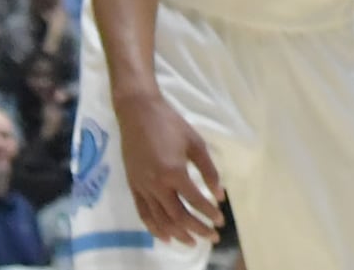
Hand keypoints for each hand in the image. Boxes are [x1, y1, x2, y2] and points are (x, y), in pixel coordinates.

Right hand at [118, 86, 224, 247]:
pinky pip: (143, 213)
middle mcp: (157, 185)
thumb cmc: (170, 123)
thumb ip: (208, 170)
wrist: (138, 112)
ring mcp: (143, 187)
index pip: (195, 201)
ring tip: (192, 241)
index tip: (221, 221)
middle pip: (179, 217)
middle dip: (198, 229)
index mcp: (174, 172)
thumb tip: (219, 194)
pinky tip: (166, 236)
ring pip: (161, 220)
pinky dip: (155, 228)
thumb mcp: (195, 142)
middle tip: (212, 237)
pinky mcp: (133, 186)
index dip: (210, 213)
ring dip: (178, 233)